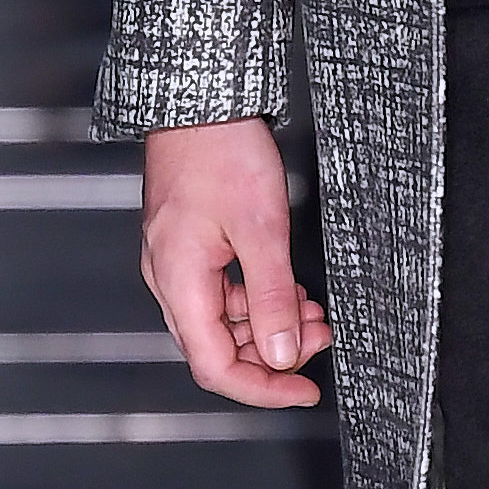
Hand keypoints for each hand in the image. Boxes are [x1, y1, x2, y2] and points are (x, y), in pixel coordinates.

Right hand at [142, 116, 332, 406]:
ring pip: (220, 322)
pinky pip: (218, 293)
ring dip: (267, 325)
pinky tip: (287, 288)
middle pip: (216, 349)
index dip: (263, 389)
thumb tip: (284, 355)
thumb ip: (273, 299)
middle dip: (272, 353)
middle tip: (320, 335)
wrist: (200, 99)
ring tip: (312, 310)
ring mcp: (173, 261)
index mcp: (179, 281)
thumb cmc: (222, 150)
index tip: (305, 389)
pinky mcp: (185, 245)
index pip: (215, 367)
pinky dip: (255, 300)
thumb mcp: (263, 230)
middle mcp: (167, 278)